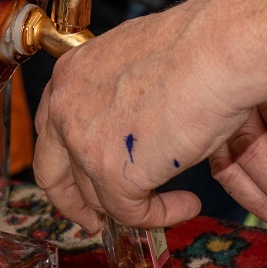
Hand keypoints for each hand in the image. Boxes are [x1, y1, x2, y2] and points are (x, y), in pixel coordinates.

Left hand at [32, 0, 266, 237]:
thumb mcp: (136, 60)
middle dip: (73, 204)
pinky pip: (131, 213)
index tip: (83, 180)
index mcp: (70, 75)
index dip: (67, 162)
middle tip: (97, 221)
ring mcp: (84, 143)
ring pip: (97, 197)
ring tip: (175, 201)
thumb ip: (118, 92)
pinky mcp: (113, 175)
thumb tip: (131, 117)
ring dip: (136, 205)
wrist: (214, 52)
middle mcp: (66, 108)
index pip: (51, 131)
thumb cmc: (193, 46)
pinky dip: (161, 215)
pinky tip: (188, 203)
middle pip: (52, 173)